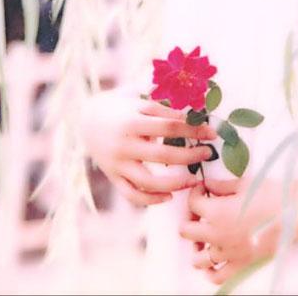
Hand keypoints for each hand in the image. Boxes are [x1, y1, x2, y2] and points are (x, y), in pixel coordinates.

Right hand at [81, 88, 216, 206]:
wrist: (86, 118)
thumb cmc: (121, 105)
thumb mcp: (138, 97)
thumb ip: (162, 101)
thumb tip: (192, 101)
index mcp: (133, 121)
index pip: (169, 127)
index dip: (193, 130)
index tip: (211, 132)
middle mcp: (125, 144)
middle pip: (164, 155)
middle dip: (190, 156)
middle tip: (208, 153)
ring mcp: (118, 163)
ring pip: (148, 181)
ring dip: (175, 184)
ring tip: (194, 180)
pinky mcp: (113, 176)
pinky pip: (132, 194)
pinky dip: (150, 199)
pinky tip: (169, 196)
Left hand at [180, 177, 281, 284]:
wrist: (296, 213)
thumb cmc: (272, 194)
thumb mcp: (244, 184)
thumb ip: (222, 186)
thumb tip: (208, 185)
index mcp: (216, 212)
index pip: (192, 203)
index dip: (195, 192)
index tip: (203, 188)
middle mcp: (217, 235)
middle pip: (187, 231)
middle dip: (190, 218)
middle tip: (201, 211)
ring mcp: (228, 253)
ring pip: (197, 258)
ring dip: (197, 246)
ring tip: (204, 236)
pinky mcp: (241, 265)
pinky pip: (217, 276)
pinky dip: (210, 271)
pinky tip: (213, 260)